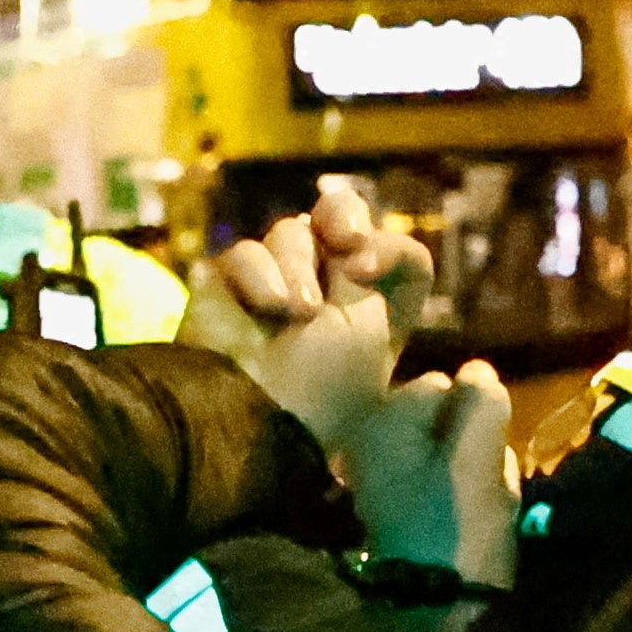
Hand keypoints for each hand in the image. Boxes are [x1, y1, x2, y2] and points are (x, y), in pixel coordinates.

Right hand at [188, 179, 440, 459]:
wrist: (249, 413)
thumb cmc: (319, 384)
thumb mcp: (363, 327)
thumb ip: (360, 267)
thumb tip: (343, 242)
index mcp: (377, 314)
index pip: (401, 257)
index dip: (390, 249)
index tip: (364, 268)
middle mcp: (331, 295)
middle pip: (343, 220)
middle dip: (342, 218)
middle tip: (342, 239)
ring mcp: (278, 286)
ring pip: (292, 232)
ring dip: (298, 262)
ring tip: (292, 310)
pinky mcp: (229, 287)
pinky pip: (247, 252)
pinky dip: (258, 273)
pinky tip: (267, 305)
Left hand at [334, 359, 518, 589]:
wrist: (435, 616)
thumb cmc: (457, 528)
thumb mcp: (477, 459)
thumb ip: (480, 404)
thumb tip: (478, 369)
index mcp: (385, 425)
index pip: (441, 383)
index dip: (477, 406)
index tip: (496, 440)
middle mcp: (373, 448)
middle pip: (444, 423)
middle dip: (477, 443)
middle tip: (493, 477)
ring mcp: (382, 486)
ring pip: (449, 458)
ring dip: (477, 473)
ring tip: (489, 506)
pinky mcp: (399, 520)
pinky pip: (442, 491)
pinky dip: (465, 501)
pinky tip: (478, 525)